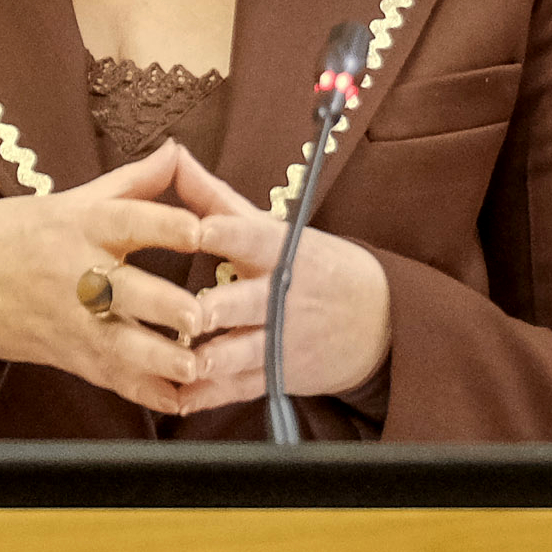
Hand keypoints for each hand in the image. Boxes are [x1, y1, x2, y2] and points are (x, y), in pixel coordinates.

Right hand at [0, 140, 205, 414]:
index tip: (199, 230)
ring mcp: (70, 319)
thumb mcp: (73, 199)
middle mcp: (75, 272)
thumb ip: (133, 182)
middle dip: (161, 305)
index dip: (162, 225)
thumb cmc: (20, 232)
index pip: (125, 221)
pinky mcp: (67, 354)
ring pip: (117, 343)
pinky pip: (109, 377)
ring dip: (158, 358)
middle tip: (200, 315)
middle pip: (122, 289)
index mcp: (80, 224)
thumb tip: (177, 150)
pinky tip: (178, 399)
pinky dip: (144, 391)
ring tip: (195, 365)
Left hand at [171, 148, 390, 414]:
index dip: (224, 232)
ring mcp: (280, 340)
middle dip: (216, 308)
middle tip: (187, 312)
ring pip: (240, 354)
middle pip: (244, 302)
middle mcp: (281, 297)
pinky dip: (208, 397)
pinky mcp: (277, 376)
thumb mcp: (273, 226)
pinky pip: (239, 389)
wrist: (379, 320)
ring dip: (208, 361)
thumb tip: (173, 153)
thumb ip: (214, 196)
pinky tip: (177, 397)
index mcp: (280, 252)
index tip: (196, 229)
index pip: (250, 237)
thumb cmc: (313, 264)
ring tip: (174, 363)